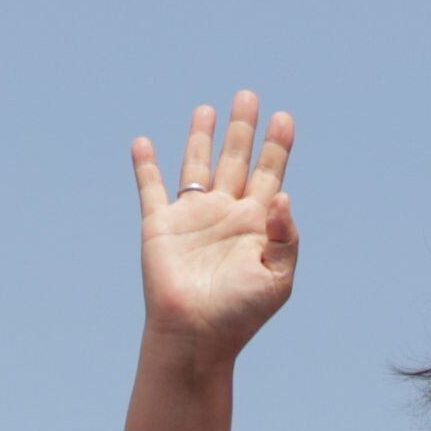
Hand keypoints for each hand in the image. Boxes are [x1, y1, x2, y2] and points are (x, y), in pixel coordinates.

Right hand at [131, 90, 297, 362]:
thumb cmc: (240, 312)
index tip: (285, 118)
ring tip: (208, 108)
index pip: (270, 175)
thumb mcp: (277, 277)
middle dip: (243, 129)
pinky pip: (151, 188)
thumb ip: (286, 237)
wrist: (196, 334)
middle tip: (249, 95)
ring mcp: (192, 217)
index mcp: (257, 225)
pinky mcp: (160, 225)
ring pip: (198, 165)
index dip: (278, 147)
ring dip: (202, 137)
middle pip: (236, 160)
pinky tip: (144, 143)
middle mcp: (225, 214)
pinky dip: (145, 165)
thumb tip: (283, 195)